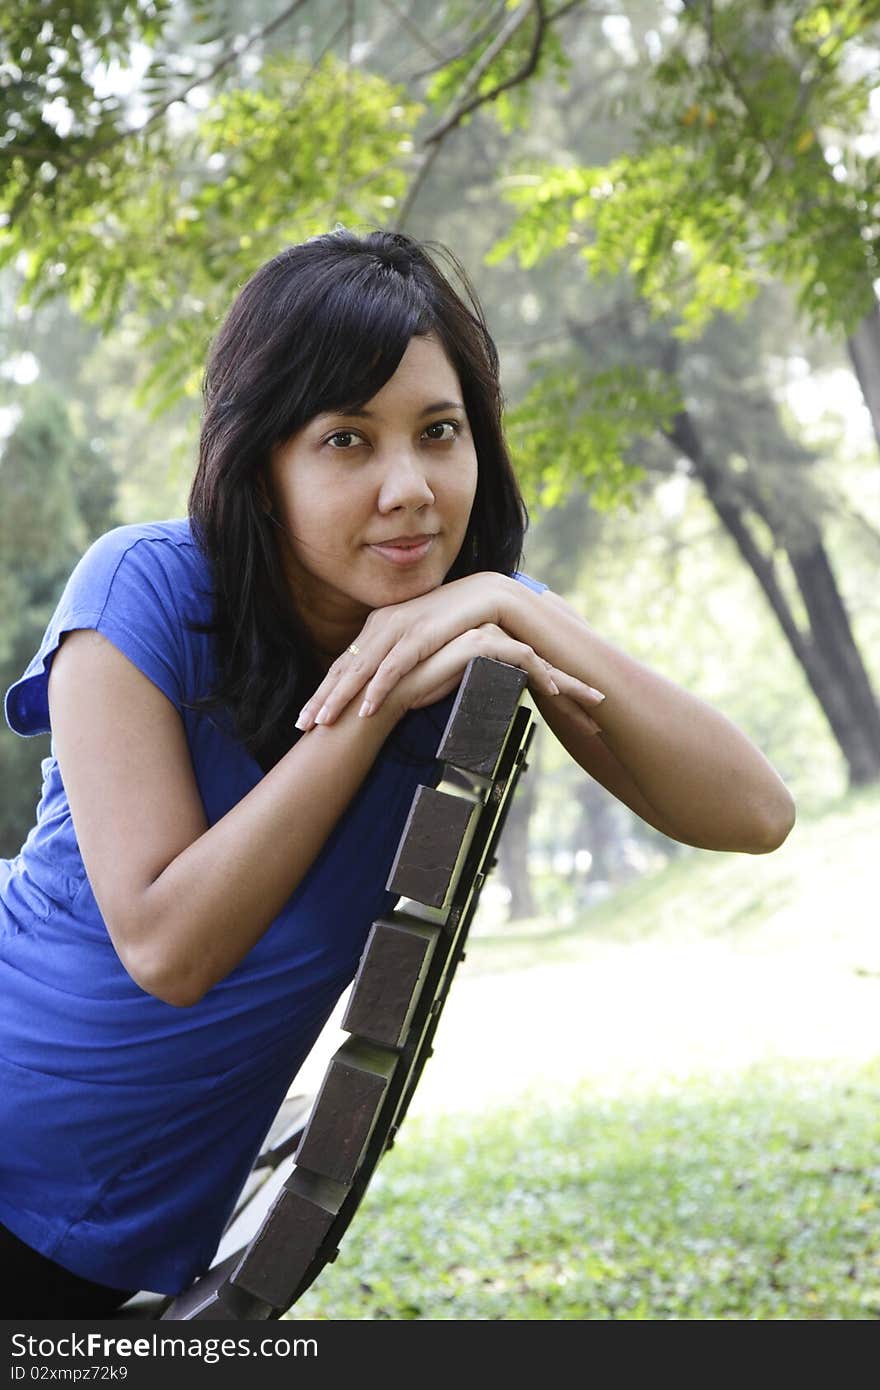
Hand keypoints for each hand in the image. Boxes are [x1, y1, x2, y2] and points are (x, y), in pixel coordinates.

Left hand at [296, 573, 510, 729]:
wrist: (482, 596)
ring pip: (361, 669)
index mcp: (377, 628)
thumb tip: (384, 687)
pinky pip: (393, 666)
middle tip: (302, 724)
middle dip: (320, 698)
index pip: (343, 665)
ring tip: (324, 720)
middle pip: (344, 668)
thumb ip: (397, 659)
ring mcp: (398, 629)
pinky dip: (378, 688)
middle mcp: (381, 626)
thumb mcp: (417, 641)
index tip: (306, 716)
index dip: (322, 691)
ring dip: (340, 697)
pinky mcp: (419, 635)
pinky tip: (366, 708)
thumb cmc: (452, 622)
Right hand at [374, 624, 604, 731]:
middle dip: (573, 684)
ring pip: (539, 656)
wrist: (380, 695)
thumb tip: (496, 703)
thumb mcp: (447, 689)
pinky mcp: (479, 641)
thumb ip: (470, 686)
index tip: (577, 708)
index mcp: (480, 643)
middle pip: (541, 656)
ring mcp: (483, 633)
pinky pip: (523, 657)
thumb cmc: (407, 697)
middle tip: (599, 704)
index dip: (555, 684)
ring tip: (593, 705)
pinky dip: (542, 676)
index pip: (527, 661)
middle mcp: (486, 632)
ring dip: (568, 683)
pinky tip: (556, 694)